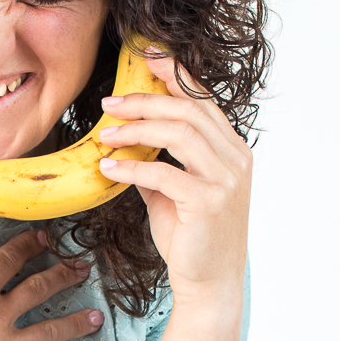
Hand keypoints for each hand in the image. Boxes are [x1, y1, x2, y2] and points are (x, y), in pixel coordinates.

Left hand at [96, 47, 251, 299]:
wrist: (209, 283)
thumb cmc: (192, 239)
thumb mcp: (172, 193)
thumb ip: (158, 163)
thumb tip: (126, 141)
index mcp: (232, 151)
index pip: (203, 101)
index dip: (175, 75)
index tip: (146, 57)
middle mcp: (236, 159)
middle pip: (189, 110)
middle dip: (145, 100)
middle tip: (108, 103)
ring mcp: (226, 179)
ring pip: (179, 133)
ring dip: (136, 129)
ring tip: (104, 134)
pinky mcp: (208, 201)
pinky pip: (163, 172)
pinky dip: (132, 166)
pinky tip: (109, 166)